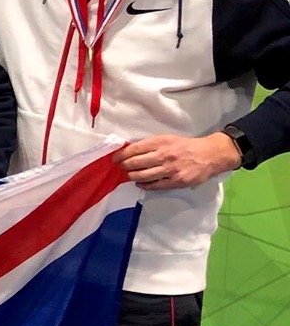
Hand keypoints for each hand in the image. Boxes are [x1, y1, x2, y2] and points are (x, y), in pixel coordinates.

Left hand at [114, 133, 241, 189]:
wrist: (210, 154)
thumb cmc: (186, 146)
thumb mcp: (168, 139)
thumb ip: (151, 145)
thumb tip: (129, 152)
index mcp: (161, 142)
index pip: (134, 149)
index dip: (121, 155)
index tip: (115, 159)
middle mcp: (164, 155)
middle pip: (135, 163)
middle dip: (125, 166)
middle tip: (122, 168)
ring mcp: (170, 169)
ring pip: (143, 176)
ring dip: (132, 177)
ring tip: (130, 176)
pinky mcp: (176, 181)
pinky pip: (155, 186)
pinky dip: (144, 185)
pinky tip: (140, 184)